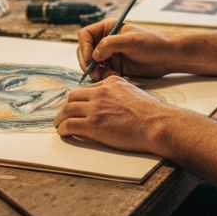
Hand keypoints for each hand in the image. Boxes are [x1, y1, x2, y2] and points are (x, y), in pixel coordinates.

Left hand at [55, 76, 173, 152]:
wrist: (156, 124)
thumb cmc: (152, 113)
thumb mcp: (134, 93)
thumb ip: (120, 94)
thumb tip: (116, 103)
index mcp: (111, 83)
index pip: (88, 88)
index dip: (80, 99)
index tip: (78, 106)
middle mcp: (100, 92)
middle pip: (73, 96)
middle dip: (67, 106)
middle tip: (65, 114)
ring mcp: (95, 108)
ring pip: (67, 109)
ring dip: (61, 117)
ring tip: (60, 124)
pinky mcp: (93, 124)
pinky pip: (69, 124)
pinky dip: (63, 128)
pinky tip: (63, 132)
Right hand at [77, 19, 177, 79]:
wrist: (168, 57)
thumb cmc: (153, 43)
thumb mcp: (131, 41)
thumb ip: (110, 44)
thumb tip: (94, 55)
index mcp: (107, 28)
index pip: (85, 35)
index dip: (84, 47)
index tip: (90, 59)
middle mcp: (106, 40)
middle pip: (85, 51)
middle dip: (87, 63)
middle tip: (95, 73)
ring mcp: (110, 54)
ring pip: (92, 65)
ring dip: (96, 71)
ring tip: (105, 76)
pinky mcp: (115, 67)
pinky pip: (102, 73)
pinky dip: (104, 77)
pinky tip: (115, 77)